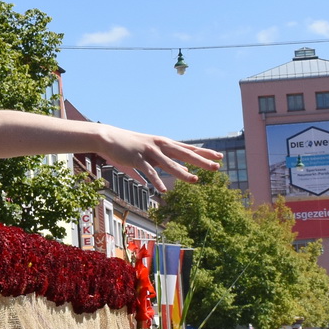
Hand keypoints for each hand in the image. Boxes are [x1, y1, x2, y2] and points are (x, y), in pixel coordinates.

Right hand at [93, 126, 220, 189]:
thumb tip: (186, 172)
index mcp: (165, 144)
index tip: (219, 157)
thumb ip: (170, 162)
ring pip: (169, 164)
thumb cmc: (133, 146)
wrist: (110, 138)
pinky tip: (163, 190)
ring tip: (195, 181)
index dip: (204, 153)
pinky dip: (156, 181)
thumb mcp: (153, 153)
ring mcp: (149, 151)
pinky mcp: (137, 158)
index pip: (188, 149)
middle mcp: (160, 146)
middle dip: (201, 161)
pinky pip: (149, 171)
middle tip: (216, 167)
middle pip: (184, 154)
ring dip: (182, 173)